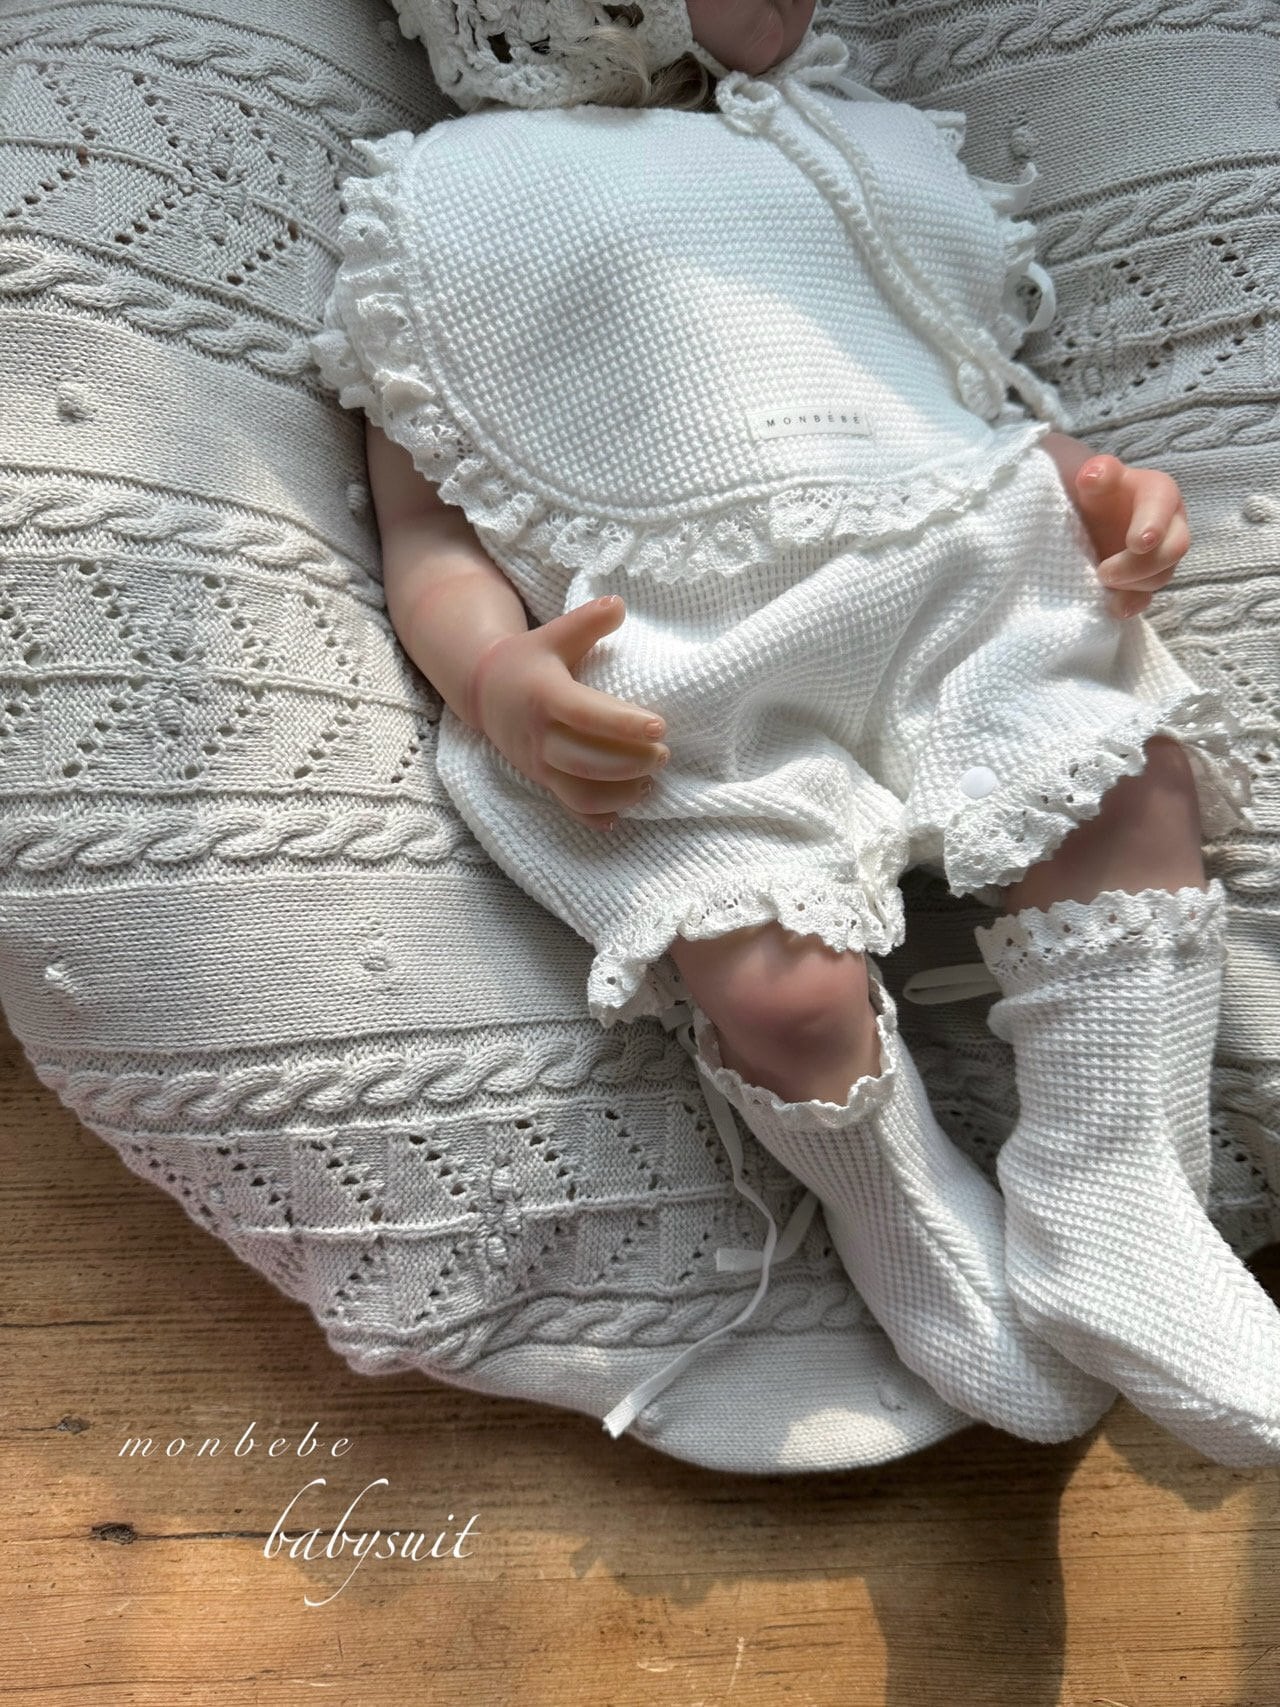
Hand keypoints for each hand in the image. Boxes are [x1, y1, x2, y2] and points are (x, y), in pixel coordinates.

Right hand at [469, 594, 669, 832]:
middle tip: (663, 755)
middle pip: (586, 762)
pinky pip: (569, 808)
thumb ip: (587, 621)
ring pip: (579, 793)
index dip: (624, 724)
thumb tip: (620, 605)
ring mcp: (538, 763)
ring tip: (650, 781)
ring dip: (619, 794)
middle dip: (631, 764)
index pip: (586, 715)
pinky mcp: (541, 781)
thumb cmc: (529, 660)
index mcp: (544, 695)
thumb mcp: (554, 634)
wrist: (484, 690)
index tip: (660, 726)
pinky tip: (622, 812)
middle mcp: (539, 735)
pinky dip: (596, 817)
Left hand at [1073, 455, 1190, 619]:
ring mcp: (1160, 556)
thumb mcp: (1097, 477)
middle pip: (1173, 550)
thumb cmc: (1099, 492)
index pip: (1163, 507)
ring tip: (1100, 581)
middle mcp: (1169, 526)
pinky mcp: (1145, 580)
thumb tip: (1092, 476)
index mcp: (1160, 495)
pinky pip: (1147, 597)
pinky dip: (1132, 604)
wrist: (1092, 513)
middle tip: (1104, 572)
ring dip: (1133, 585)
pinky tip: (1115, 608)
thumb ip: (1099, 473)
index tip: (1138, 543)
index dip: (1154, 525)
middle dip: (1141, 565)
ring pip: (1160, 576)